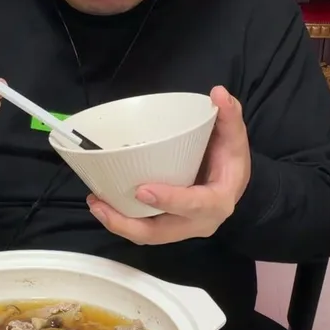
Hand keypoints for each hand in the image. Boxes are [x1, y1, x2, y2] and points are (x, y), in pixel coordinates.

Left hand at [88, 86, 250, 244]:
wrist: (232, 183)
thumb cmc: (230, 160)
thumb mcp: (234, 138)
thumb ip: (229, 115)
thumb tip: (218, 93)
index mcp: (217, 201)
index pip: (194, 205)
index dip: (169, 199)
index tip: (141, 190)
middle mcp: (198, 223)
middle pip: (160, 232)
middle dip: (128, 222)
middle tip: (100, 202)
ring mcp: (180, 229)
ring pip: (147, 236)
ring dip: (118, 223)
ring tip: (95, 202)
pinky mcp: (167, 227)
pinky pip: (143, 230)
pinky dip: (122, 220)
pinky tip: (103, 203)